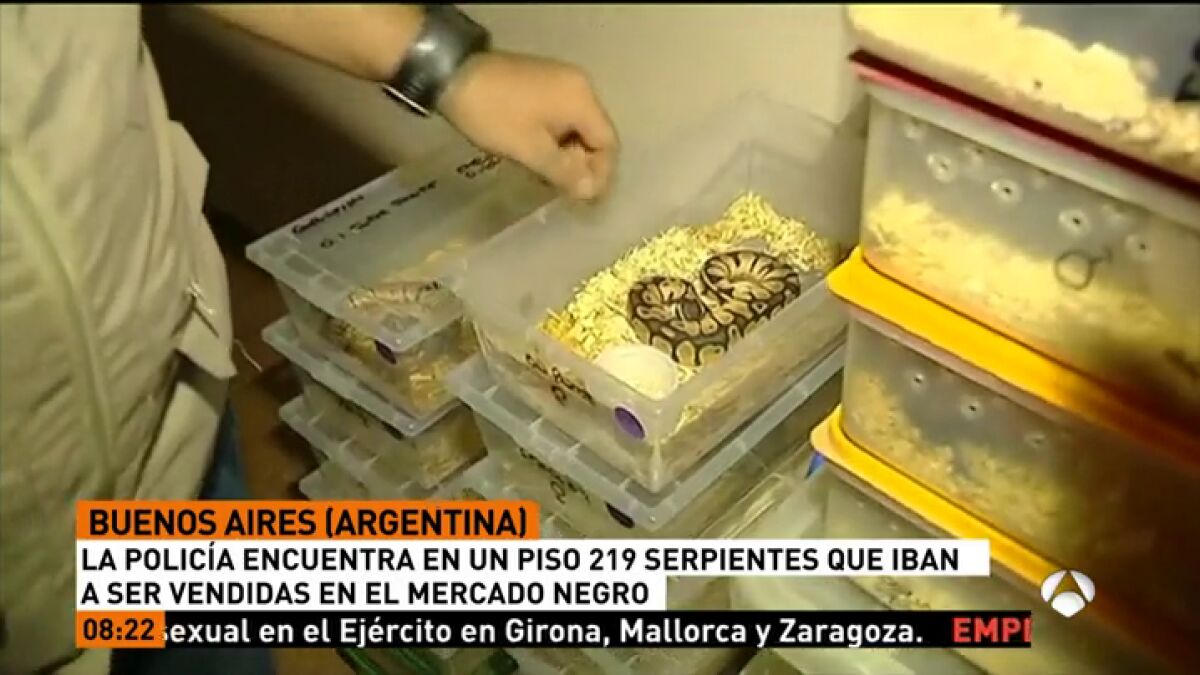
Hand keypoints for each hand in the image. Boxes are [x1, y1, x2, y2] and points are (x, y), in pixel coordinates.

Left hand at [438, 51, 617, 199]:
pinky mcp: (542, 82)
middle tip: (564, 191)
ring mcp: (560, 81)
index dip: (601, 174)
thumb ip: (565, 172)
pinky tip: (539, 155)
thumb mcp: (529, 149)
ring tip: (548, 177)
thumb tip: (590, 192)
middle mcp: (579, 86)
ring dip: (567, 154)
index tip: (584, 199)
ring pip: (577, 127)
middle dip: (583, 165)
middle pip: (595, 134)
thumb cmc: (495, 114)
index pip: (608, 143)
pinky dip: (556, 139)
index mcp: (581, 99)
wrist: (453, 74)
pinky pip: (562, 116)